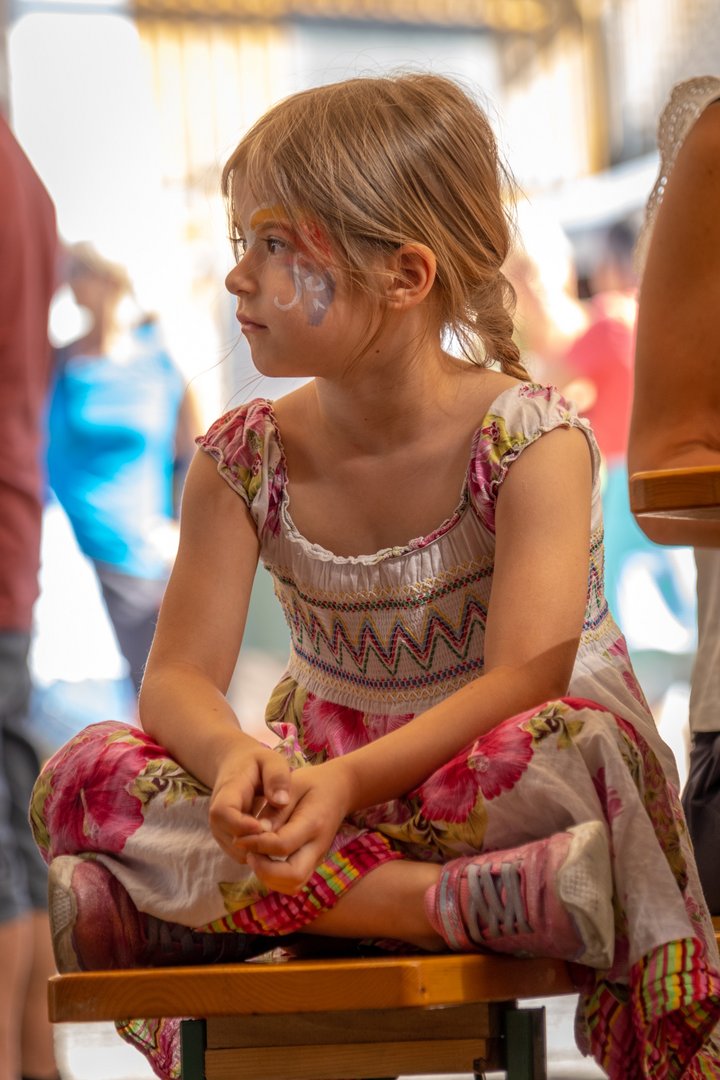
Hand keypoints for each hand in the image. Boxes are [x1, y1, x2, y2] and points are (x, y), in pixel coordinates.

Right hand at [208, 744, 291, 863]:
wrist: (238, 769)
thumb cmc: (257, 764)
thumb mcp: (271, 761)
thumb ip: (277, 777)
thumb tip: (281, 801)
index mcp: (227, 793)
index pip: (223, 813)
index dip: (241, 824)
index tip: (263, 826)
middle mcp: (218, 816)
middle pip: (231, 838)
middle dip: (257, 842)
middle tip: (281, 836)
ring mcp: (221, 831)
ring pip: (238, 852)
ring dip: (260, 850)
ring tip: (281, 838)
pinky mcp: (228, 841)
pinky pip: (243, 855)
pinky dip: (259, 854)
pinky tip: (274, 842)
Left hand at [231, 758, 352, 893]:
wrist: (339, 790)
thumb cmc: (312, 784)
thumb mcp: (292, 785)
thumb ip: (276, 809)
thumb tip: (257, 832)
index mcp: (313, 823)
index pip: (282, 846)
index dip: (257, 845)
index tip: (239, 838)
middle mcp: (318, 847)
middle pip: (293, 876)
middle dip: (264, 870)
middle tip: (248, 853)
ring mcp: (317, 858)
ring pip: (293, 885)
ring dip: (268, 877)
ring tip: (255, 856)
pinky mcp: (312, 863)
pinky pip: (293, 882)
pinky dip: (275, 879)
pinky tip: (263, 860)